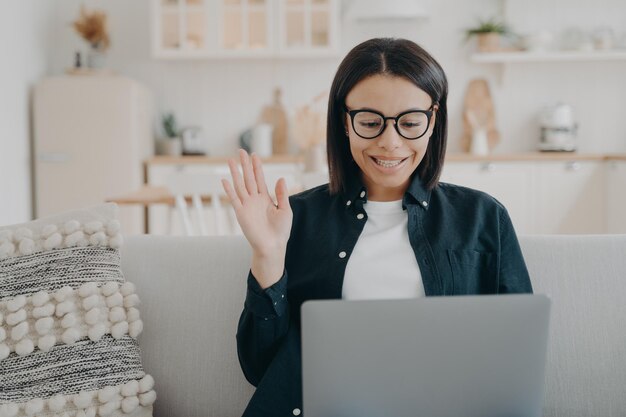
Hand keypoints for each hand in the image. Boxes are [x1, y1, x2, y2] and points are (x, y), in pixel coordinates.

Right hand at [222, 150, 292, 287]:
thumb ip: (281, 194)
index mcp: (266, 199)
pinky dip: (229, 189)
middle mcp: (255, 200)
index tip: (255, 155)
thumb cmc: (281, 231)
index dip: (257, 167)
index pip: (260, 179)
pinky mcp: (241, 213)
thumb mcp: (285, 210)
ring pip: (240, 185)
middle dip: (245, 165)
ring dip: (235, 173)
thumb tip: (280, 178)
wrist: (272, 246)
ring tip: (231, 160)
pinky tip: (225, 180)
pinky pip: (234, 199)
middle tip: (241, 151)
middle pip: (248, 178)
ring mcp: (247, 205)